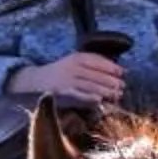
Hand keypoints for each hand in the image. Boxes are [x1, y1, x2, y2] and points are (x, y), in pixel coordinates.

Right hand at [8, 50, 129, 108]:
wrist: (34, 82)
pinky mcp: (62, 92)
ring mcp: (67, 80)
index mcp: (76, 58)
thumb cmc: (61, 75)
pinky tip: (100, 100)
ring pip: (90, 84)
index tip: (123, 73)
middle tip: (122, 87)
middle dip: (111, 81)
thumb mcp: (75, 65)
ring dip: (105, 90)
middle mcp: (72, 67)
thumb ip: (93, 68)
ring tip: (116, 95)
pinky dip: (90, 97)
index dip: (111, 66)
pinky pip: (79, 95)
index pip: (97, 60)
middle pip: (96, 73)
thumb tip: (118, 73)